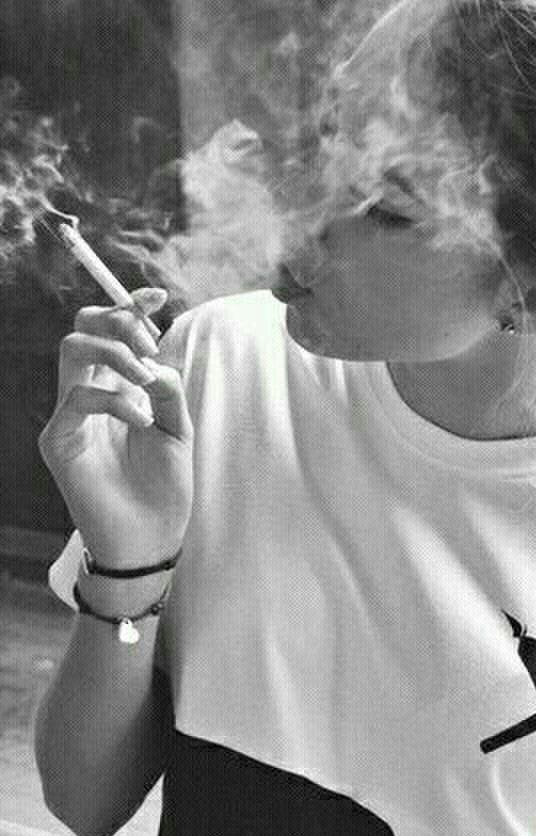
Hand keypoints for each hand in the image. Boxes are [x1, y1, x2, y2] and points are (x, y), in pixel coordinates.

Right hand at [38, 288, 193, 567]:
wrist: (151, 539)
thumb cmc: (164, 487)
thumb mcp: (177, 428)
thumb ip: (167, 388)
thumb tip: (157, 357)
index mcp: (115, 388)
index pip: (110, 332)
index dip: (129, 307)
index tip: (156, 296)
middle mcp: (87, 395)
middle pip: (82, 328)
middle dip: (119, 323)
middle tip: (148, 348)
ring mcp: (68, 417)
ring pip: (72, 350)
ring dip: (116, 353)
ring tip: (145, 381)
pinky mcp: (58, 442)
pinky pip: (76, 398)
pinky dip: (115, 401)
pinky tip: (141, 422)